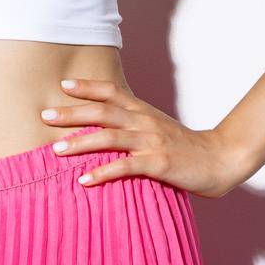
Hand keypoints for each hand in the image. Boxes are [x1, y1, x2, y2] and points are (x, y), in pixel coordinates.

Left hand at [40, 78, 246, 198]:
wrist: (220, 159)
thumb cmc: (184, 146)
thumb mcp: (156, 127)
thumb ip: (132, 123)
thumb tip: (102, 125)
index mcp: (142, 111)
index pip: (111, 92)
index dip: (87, 87)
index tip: (62, 85)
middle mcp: (144, 121)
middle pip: (102, 111)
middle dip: (71, 113)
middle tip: (44, 115)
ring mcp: (151, 141)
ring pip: (109, 137)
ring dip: (80, 142)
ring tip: (56, 150)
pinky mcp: (158, 163)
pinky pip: (125, 167)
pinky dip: (103, 172)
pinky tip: (84, 180)